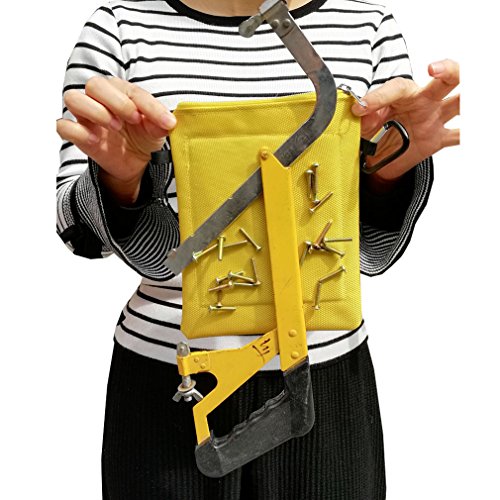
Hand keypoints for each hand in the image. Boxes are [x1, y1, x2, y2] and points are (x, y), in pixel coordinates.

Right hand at [56, 77, 175, 204]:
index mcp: (122, 92)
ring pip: (73, 98)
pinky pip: (63, 126)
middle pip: (95, 85)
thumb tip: (169, 122)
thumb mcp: (157, 131)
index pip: (131, 90)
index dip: (149, 105)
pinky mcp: (79, 135)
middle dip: (117, 102)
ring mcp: (86, 117)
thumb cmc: (144, 137)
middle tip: (133, 120)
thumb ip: (161, 124)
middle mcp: (100, 99)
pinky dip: (77, 131)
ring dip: (94, 111)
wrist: (135, 162)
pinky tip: (96, 140)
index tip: (166, 122)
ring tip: (115, 127)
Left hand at [352, 59, 459, 184]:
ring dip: (465, 99)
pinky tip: (472, 132)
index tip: (359, 108)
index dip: (378, 97)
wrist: (383, 154)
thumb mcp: (364, 124)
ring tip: (469, 97)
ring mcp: (434, 119)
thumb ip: (364, 117)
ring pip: (458, 103)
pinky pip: (457, 136)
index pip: (397, 88)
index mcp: (403, 95)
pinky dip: (466, 135)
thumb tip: (358, 111)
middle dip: (445, 70)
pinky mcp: (438, 139)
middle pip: (443, 80)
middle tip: (434, 69)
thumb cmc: (377, 129)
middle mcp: (424, 102)